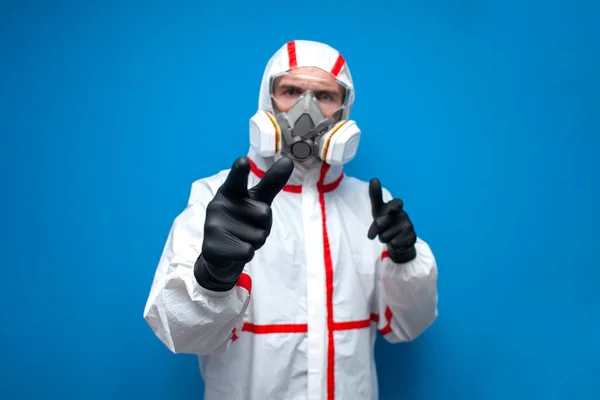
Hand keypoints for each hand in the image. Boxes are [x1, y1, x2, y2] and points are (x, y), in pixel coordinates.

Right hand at [195, 156, 293, 290]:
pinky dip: (247, 253)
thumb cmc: (242, 221)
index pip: (237, 179)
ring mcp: (213, 226)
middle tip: (248, 226)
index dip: (240, 171)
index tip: (243, 161)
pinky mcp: (213, 247)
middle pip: (264, 213)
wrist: (220, 253)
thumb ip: (271, 182)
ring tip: (240, 238)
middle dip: (263, 225)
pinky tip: (235, 250)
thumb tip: (288, 160)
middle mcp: (218, 205)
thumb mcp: (257, 200)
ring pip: (258, 236)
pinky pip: (248, 251)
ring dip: (255, 241)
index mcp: (230, 191)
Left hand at [367, 178, 416, 262]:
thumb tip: (374, 178)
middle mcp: (403, 214)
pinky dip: (392, 244)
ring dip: (383, 238)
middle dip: (374, 229)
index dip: (395, 205)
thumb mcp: (378, 209)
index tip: (397, 206)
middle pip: (380, 222)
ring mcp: (409, 226)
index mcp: (395, 206)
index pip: (395, 204)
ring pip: (385, 235)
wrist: (397, 240)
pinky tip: (396, 241)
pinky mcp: (412, 237)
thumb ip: (376, 195)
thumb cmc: (386, 221)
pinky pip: (395, 243)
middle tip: (375, 232)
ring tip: (388, 236)